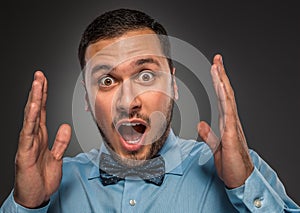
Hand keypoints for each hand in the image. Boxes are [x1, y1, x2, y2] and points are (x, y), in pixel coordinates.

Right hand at [13, 71, 70, 207]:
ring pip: (31, 118)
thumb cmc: (42, 178)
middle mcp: (32, 138)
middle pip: (35, 110)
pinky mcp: (25, 153)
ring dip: (34, 99)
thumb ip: (60, 141)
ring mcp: (27, 144)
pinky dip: (31, 119)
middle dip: (37, 92)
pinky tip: (34, 107)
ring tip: (37, 83)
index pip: (42, 112)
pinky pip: (28, 134)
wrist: (35, 198)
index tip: (44, 81)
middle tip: (39, 75)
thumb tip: (65, 125)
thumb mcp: (57, 157)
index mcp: (40, 137)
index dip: (43, 97)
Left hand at [198, 54, 253, 188]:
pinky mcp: (231, 134)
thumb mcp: (215, 146)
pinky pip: (228, 113)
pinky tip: (221, 88)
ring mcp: (232, 126)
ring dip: (222, 82)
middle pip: (225, 93)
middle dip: (221, 75)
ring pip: (227, 99)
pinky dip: (225, 99)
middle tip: (217, 59)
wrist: (240, 178)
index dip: (218, 83)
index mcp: (227, 122)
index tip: (215, 69)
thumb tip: (201, 124)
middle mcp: (231, 120)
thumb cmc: (230, 163)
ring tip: (217, 66)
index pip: (222, 98)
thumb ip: (208, 134)